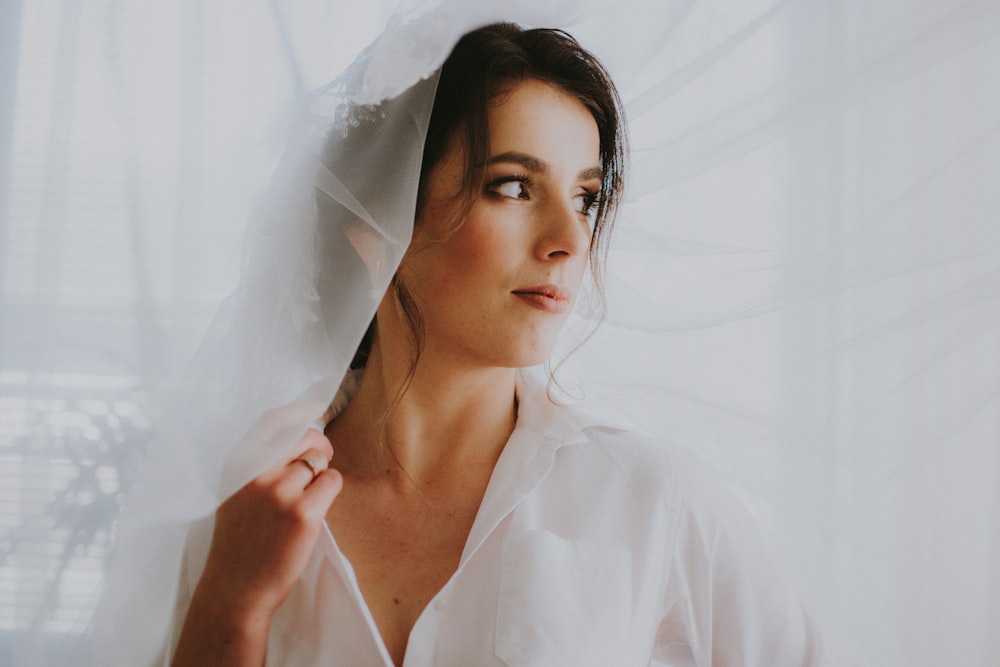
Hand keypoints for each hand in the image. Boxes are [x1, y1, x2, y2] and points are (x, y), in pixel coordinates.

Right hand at [173, 409, 341, 664]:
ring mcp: (280, 493)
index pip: (271, 421)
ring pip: (320, 462)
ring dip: (322, 476)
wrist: (235, 588)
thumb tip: (299, 434)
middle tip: (321, 460)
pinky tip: (314, 510)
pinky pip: (332, 482)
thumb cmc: (239, 542)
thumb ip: (258, 464)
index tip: (314, 410)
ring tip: (306, 498)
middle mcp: (256, 474)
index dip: (298, 412)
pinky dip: (330, 491)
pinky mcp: (304, 514)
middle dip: (320, 444)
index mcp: (237, 465)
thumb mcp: (235, 493)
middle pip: (305, 436)